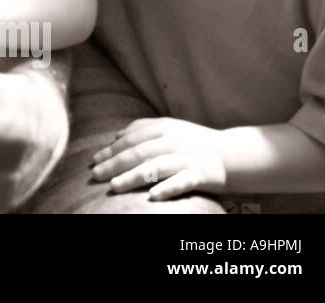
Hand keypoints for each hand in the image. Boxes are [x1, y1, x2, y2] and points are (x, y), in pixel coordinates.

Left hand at [91, 117, 227, 199]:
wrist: (230, 153)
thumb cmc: (192, 141)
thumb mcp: (167, 128)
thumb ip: (141, 129)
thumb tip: (114, 137)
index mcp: (162, 128)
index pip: (130, 139)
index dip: (110, 150)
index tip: (93, 161)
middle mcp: (172, 141)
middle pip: (139, 153)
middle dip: (114, 164)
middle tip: (96, 175)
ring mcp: (186, 158)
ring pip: (156, 167)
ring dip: (134, 176)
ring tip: (115, 185)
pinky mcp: (200, 176)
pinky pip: (182, 183)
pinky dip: (167, 188)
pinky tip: (152, 196)